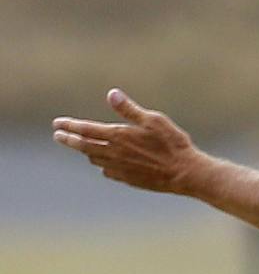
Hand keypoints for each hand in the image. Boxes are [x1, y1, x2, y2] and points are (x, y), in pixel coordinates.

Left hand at [51, 90, 204, 194]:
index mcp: (118, 136)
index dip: (69, 126)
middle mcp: (114, 153)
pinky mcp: (128, 179)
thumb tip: (112, 94)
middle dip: (68, 140)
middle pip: (83, 146)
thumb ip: (129, 109)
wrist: (185, 173)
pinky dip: (102, 165)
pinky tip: (104, 164)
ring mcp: (120, 168)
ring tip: (82, 147)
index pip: (85, 129)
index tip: (57, 124)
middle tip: (58, 136)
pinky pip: (107, 171)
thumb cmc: (173, 144)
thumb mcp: (154, 120)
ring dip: (85, 151)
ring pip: (94, 159)